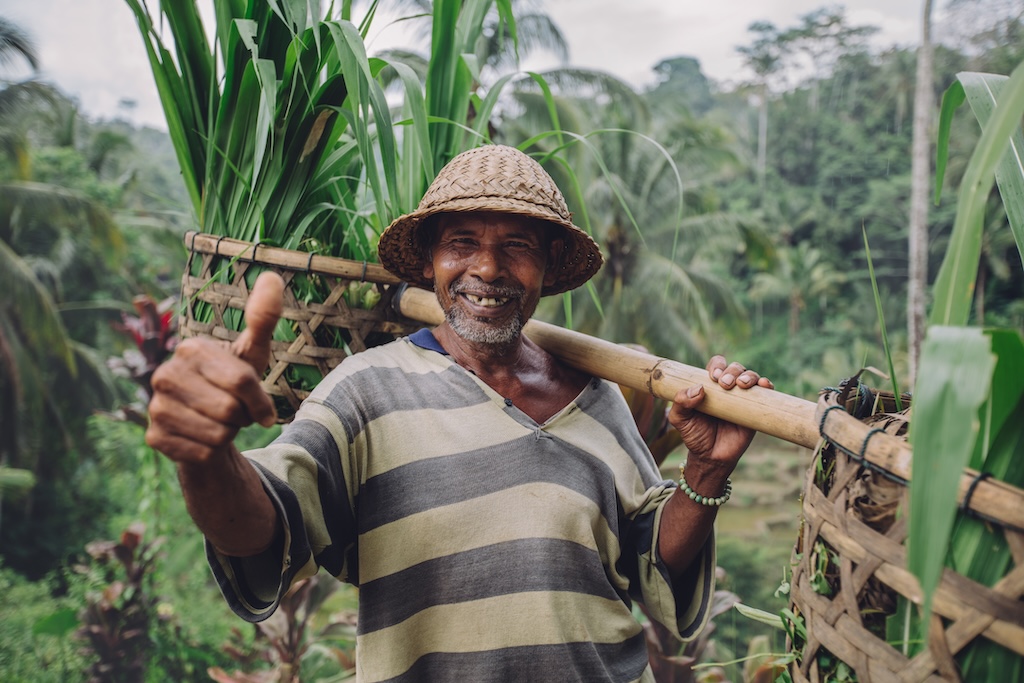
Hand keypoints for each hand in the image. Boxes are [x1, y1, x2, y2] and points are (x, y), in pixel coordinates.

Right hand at [145, 272, 284, 463]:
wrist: (208, 422)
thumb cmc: (233, 383)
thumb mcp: (252, 353)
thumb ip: (262, 318)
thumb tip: (273, 277)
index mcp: (190, 350)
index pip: (242, 381)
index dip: (260, 399)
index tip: (259, 403)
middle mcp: (164, 375)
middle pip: (229, 410)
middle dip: (242, 417)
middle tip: (234, 412)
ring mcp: (155, 407)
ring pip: (218, 435)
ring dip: (229, 435)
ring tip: (219, 422)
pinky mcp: (153, 437)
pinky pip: (203, 454)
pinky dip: (213, 452)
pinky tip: (203, 439)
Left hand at [667, 355, 772, 469]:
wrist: (711, 457)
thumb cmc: (695, 435)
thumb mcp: (680, 419)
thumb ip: (680, 402)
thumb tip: (699, 388)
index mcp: (710, 386)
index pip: (716, 366)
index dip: (717, 365)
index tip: (713, 376)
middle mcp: (728, 389)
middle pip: (735, 368)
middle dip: (731, 371)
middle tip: (724, 384)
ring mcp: (743, 399)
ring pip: (751, 376)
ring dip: (748, 375)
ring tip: (741, 385)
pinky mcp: (756, 411)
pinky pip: (765, 393)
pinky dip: (766, 384)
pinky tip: (763, 384)